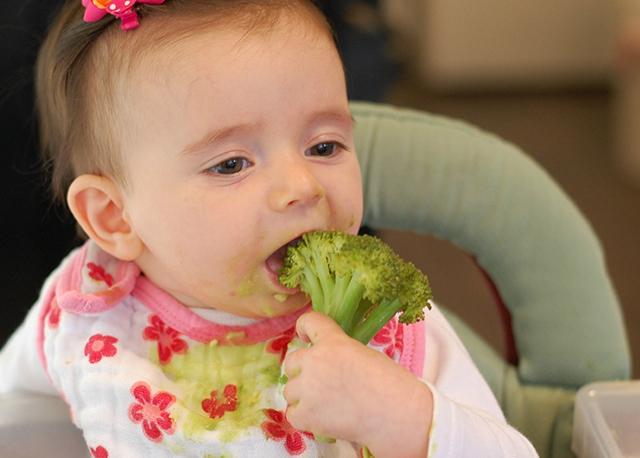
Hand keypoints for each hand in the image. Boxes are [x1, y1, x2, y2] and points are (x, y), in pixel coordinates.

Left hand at [283, 311, 432, 457]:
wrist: (397, 413)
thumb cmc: (389, 384)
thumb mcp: (362, 353)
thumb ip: (338, 352)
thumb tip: (324, 361)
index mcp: (332, 341)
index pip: (307, 322)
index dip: (304, 330)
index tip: (306, 338)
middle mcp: (314, 361)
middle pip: (291, 361)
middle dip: (303, 371)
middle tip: (321, 383)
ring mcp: (307, 388)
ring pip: (290, 390)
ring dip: (303, 397)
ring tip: (326, 405)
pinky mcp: (305, 415)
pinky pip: (292, 413)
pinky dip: (304, 418)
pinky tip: (322, 418)